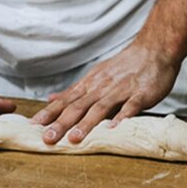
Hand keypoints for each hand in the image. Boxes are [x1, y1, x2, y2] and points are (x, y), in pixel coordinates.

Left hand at [32, 42, 179, 143]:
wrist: (154, 49)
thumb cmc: (124, 66)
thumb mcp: (95, 76)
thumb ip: (74, 91)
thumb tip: (51, 99)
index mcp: (89, 86)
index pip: (64, 101)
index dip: (48, 114)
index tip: (32, 126)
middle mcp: (101, 88)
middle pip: (78, 107)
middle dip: (61, 123)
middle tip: (47, 139)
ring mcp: (120, 91)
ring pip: (100, 108)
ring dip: (86, 124)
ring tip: (74, 139)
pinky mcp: (141, 94)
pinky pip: (130, 107)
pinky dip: (121, 118)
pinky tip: (113, 130)